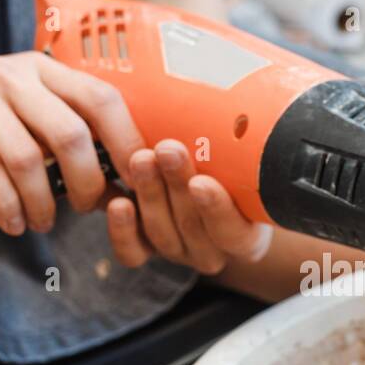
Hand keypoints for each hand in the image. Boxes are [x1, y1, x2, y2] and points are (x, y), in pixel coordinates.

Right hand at [0, 52, 141, 235]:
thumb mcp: (20, 110)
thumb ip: (61, 132)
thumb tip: (119, 180)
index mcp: (44, 69)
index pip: (102, 98)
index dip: (127, 142)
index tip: (136, 181)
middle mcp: (14, 72)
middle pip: (71, 133)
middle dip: (87, 182)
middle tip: (86, 208)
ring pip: (26, 157)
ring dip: (42, 202)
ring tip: (42, 222)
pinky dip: (4, 203)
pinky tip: (12, 222)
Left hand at [106, 139, 271, 274]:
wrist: (202, 172)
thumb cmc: (230, 164)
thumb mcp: (244, 158)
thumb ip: (243, 145)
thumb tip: (243, 111)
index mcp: (246, 238)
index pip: (236, 234)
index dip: (218, 209)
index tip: (202, 182)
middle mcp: (212, 250)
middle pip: (193, 229)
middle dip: (177, 187)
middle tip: (168, 151)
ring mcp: (177, 250)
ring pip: (161, 234)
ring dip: (150, 194)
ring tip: (141, 158)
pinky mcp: (145, 249)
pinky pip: (131, 253)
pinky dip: (122, 231)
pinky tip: (118, 203)